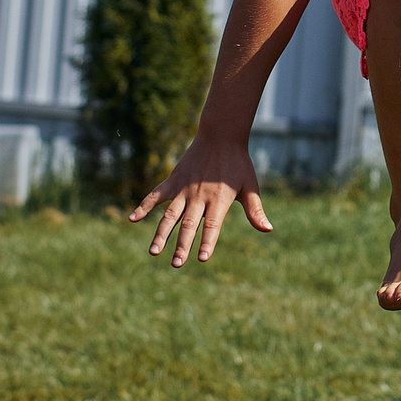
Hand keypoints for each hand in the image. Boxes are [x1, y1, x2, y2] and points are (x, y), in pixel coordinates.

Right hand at [131, 132, 272, 266]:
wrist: (221, 135)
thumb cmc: (238, 163)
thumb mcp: (250, 185)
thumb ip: (255, 210)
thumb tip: (268, 230)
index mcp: (219, 199)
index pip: (213, 225)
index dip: (208, 241)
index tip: (202, 258)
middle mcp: (199, 196)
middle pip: (189, 224)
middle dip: (182, 245)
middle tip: (176, 264)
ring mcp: (183, 188)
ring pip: (170, 215)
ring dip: (161, 234)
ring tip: (153, 252)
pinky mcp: (173, 181)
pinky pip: (156, 195)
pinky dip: (144, 206)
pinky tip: (132, 219)